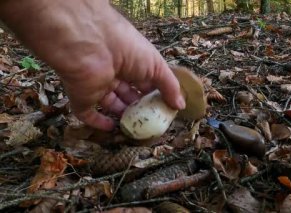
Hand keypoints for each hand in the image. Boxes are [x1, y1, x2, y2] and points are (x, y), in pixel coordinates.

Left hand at [0, 0, 184, 130]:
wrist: (91, 46)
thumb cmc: (127, 50)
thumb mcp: (156, 66)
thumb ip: (170, 86)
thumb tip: (180, 106)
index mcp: (132, 62)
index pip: (144, 81)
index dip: (155, 95)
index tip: (165, 109)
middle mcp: (115, 73)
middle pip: (128, 94)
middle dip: (140, 107)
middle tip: (152, 122)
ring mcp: (97, 85)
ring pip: (111, 104)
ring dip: (123, 115)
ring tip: (137, 128)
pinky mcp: (81, 97)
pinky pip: (88, 113)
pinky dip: (98, 123)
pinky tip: (112, 128)